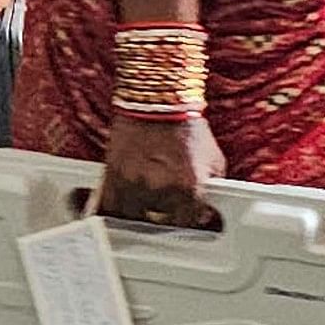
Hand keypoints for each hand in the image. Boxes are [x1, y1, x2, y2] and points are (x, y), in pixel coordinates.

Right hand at [97, 113, 224, 228]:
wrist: (159, 102)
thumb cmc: (186, 128)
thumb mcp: (215, 162)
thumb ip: (212, 191)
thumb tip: (207, 212)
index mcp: (190, 189)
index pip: (187, 223)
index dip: (186, 220)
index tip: (184, 218)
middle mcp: (162, 190)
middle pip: (160, 221)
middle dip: (164, 214)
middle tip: (166, 205)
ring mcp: (135, 185)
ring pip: (134, 217)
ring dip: (139, 213)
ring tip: (145, 202)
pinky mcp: (113, 177)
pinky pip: (109, 208)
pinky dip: (114, 210)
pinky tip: (120, 209)